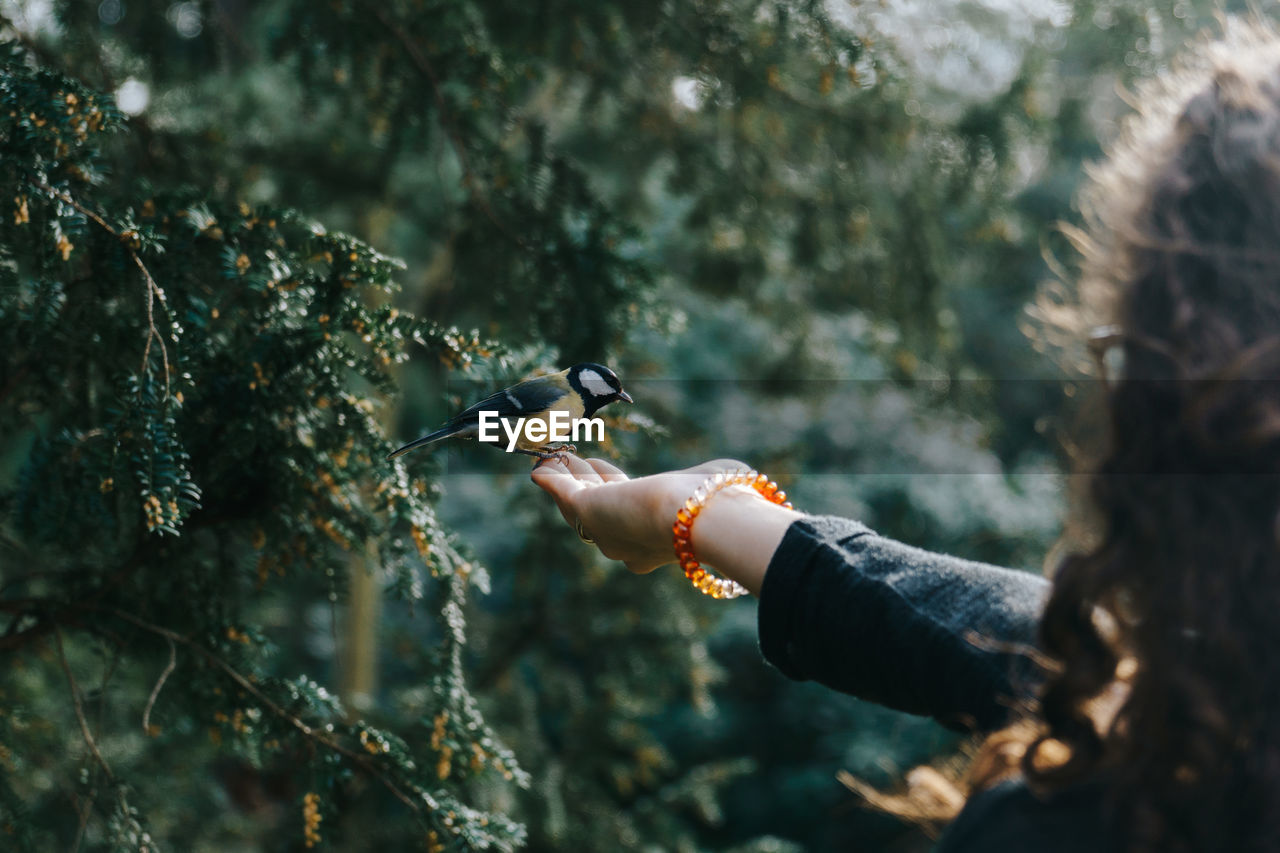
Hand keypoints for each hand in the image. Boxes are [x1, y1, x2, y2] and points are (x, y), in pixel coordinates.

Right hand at [530, 455, 749, 574]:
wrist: (701, 518)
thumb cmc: (720, 504)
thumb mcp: (718, 488)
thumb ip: (717, 484)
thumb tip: (742, 478)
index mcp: (657, 542)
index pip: (629, 515)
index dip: (617, 490)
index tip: (610, 473)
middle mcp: (627, 544)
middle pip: (598, 510)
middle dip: (586, 484)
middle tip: (574, 462)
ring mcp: (605, 530)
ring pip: (578, 501)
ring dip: (565, 478)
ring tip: (556, 457)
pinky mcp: (588, 511)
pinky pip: (562, 492)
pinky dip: (550, 479)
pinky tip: (539, 467)